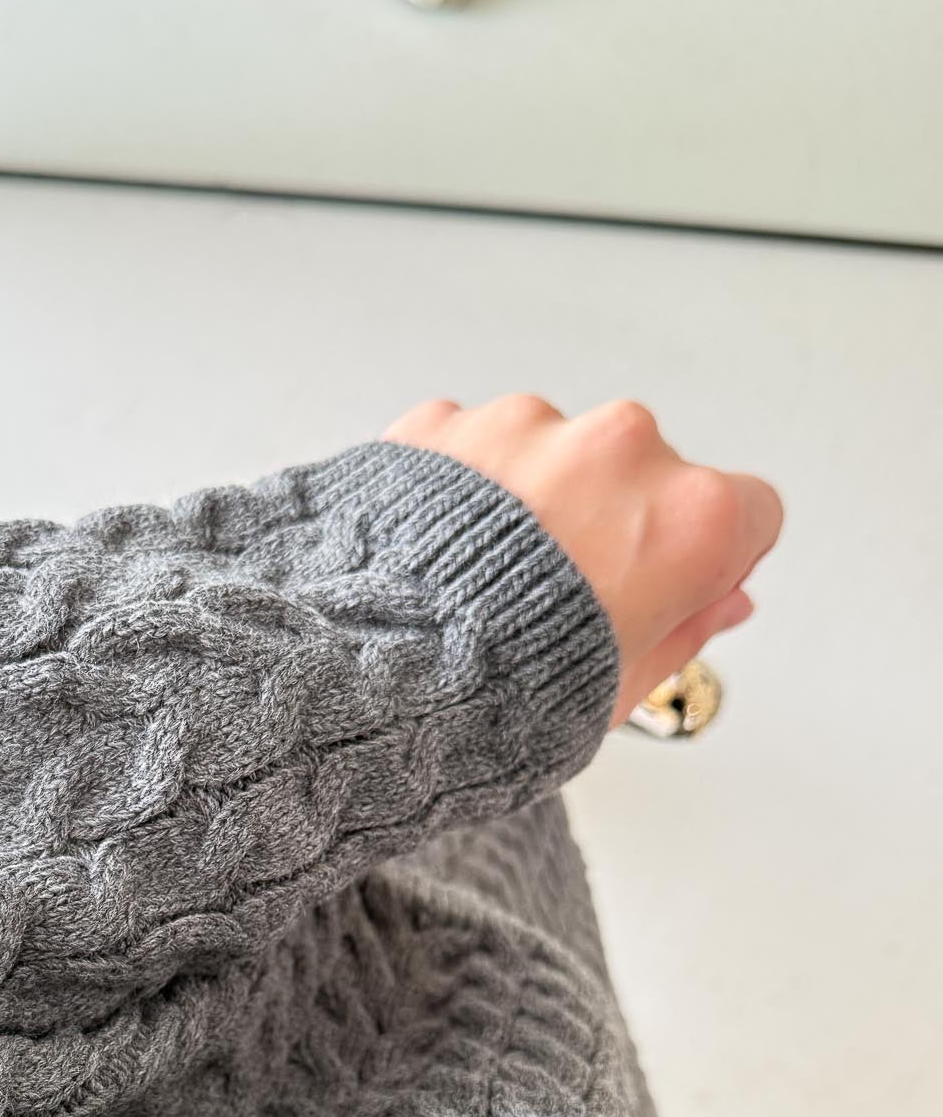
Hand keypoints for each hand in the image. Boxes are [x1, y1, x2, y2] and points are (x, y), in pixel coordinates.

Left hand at [383, 396, 782, 725]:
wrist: (367, 671)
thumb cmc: (494, 693)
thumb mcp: (622, 687)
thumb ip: (688, 628)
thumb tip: (721, 600)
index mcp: (686, 516)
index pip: (748, 513)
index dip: (712, 560)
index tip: (672, 590)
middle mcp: (616, 449)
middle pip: (645, 477)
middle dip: (616, 527)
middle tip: (559, 603)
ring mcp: (526, 425)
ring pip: (554, 456)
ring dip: (532, 505)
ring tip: (481, 587)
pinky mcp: (446, 422)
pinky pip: (473, 452)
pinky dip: (461, 492)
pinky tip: (435, 560)